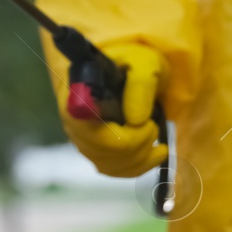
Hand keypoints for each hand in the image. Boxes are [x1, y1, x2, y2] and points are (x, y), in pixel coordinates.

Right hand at [61, 41, 168, 177]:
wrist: (132, 67)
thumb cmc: (134, 61)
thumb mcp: (143, 63)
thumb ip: (140, 85)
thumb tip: (136, 120)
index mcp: (77, 92)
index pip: (89, 129)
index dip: (121, 138)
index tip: (147, 124)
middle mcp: (73, 117)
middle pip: (99, 150)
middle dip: (136, 147)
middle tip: (154, 128)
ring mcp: (80, 135)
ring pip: (105, 164)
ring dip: (139, 160)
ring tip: (159, 145)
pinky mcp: (92, 148)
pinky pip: (109, 169)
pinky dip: (135, 169)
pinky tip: (153, 157)